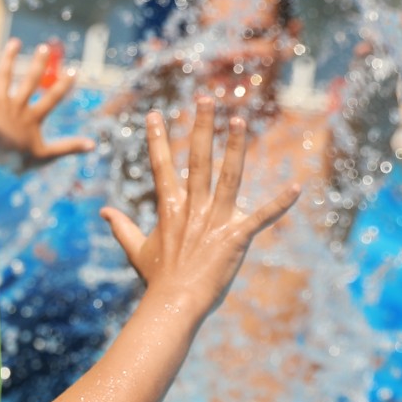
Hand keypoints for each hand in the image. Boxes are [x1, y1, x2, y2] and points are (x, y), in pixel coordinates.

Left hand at [0, 38, 94, 171]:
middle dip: (39, 65)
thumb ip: (68, 148)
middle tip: (45, 48)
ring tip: (15, 42)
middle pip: (30, 81)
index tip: (73, 71)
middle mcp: (16, 106)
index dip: (64, 85)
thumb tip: (94, 145)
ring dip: (10, 58)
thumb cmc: (14, 158)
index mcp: (32, 118)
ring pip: (5, 75)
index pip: (52, 99)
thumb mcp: (44, 156)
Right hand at [99, 97, 298, 315]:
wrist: (173, 303)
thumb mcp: (136, 250)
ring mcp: (215, 220)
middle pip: (198, 159)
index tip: (154, 114)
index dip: (157, 139)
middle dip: (201, 127)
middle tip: (206, 99)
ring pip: (228, 176)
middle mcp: (193, 207)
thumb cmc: (156, 279)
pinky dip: (280, 203)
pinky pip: (262, 217)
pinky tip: (296, 187)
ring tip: (239, 120)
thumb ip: (122, 227)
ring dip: (235, 147)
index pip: (162, 165)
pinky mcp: (236, 237)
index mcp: (170, 208)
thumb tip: (104, 211)